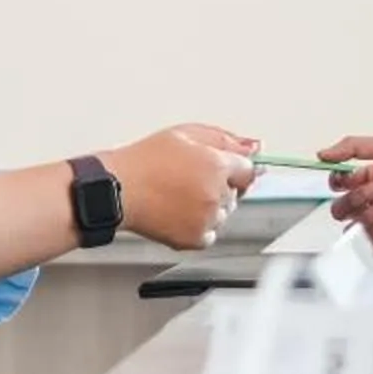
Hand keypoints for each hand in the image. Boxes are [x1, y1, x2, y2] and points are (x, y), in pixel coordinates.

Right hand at [106, 126, 255, 248]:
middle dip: (219, 186)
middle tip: (188, 180)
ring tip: (178, 196)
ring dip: (209, 207)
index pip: (248, 171)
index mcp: (217, 166)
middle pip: (235, 193)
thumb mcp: (185, 134)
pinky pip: (209, 234)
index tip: (226, 171)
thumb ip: (224, 139)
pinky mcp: (195, 238)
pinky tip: (178, 212)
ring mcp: (207, 219)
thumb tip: (254, 146)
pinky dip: (199, 227)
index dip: (234, 170)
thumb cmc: (144, 161)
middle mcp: (217, 194)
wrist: (117, 190)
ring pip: (223, 214)